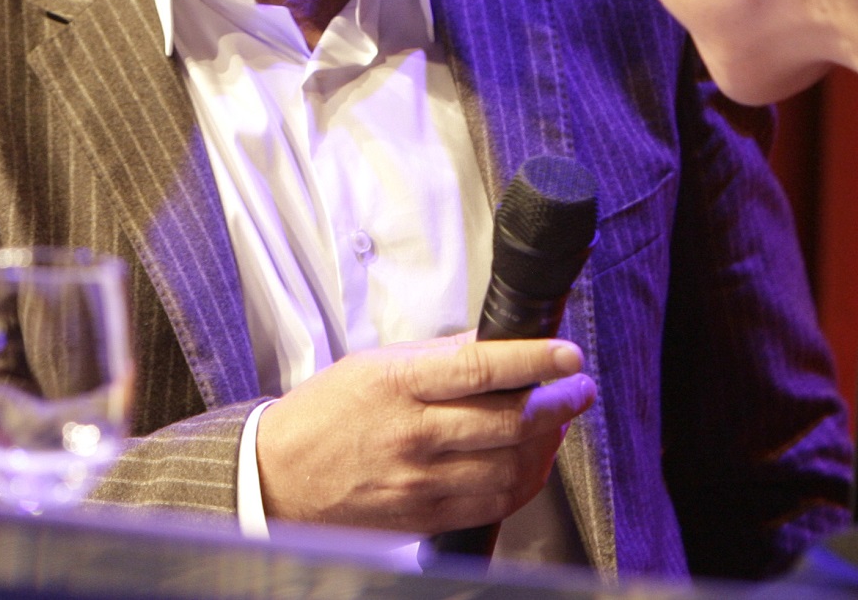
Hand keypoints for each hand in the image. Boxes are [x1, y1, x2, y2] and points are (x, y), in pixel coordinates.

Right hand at [253, 334, 596, 533]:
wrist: (279, 476)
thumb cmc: (326, 413)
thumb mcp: (375, 364)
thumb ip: (439, 354)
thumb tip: (496, 339)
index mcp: (398, 384)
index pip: (481, 368)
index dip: (534, 360)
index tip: (568, 354)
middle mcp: (412, 434)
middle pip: (507, 421)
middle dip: (558, 403)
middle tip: (578, 388)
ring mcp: (421, 481)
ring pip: (509, 466)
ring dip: (547, 443)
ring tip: (558, 422)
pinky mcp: (426, 516)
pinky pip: (493, 502)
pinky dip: (524, 481)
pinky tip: (532, 460)